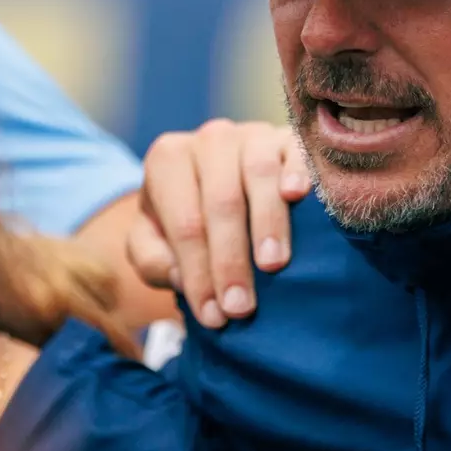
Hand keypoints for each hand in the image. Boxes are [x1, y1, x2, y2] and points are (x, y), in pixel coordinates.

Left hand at [127, 120, 310, 328]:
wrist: (223, 174)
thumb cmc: (189, 214)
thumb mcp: (154, 239)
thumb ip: (152, 259)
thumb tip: (181, 276)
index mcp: (168, 160)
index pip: (184, 224)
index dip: (199, 273)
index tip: (214, 316)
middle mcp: (210, 139)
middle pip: (221, 202)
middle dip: (230, 260)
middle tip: (241, 306)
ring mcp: (253, 134)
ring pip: (258, 174)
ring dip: (267, 223)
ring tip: (273, 265)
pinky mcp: (290, 137)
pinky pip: (297, 152)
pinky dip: (298, 173)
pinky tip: (297, 196)